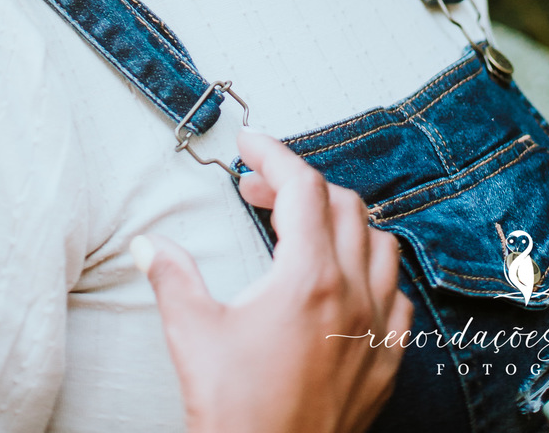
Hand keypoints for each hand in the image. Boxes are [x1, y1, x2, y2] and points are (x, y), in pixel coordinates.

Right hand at [131, 128, 412, 432]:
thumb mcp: (193, 335)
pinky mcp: (385, 364)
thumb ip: (172, 276)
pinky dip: (374, 277)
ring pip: (382, 246)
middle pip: (344, 205)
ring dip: (344, 225)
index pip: (302, 186)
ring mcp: (376, 330)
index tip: (249, 143)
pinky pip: (398, 299)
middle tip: (257, 192)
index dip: (274, 154)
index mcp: (309, 278)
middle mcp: (353, 296)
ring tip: (303, 231)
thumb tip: (149, 244)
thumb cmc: (235, 414)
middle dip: (299, 186)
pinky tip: (344, 287)